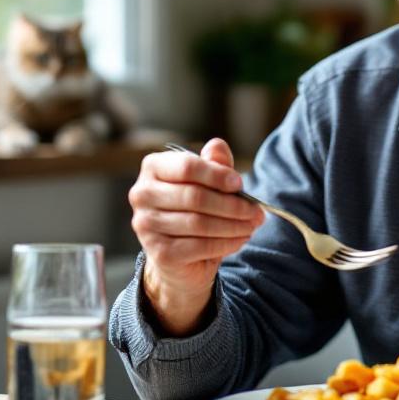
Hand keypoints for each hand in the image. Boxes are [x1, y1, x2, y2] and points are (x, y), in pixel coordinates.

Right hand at [128, 138, 264, 335]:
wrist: (178, 254)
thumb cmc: (194, 208)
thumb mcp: (208, 181)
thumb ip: (214, 163)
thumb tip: (217, 145)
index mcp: (153, 168)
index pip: (187, 167)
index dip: (217, 175)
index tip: (240, 183)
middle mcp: (142, 194)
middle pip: (195, 197)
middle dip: (233, 205)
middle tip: (256, 211)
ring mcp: (146, 225)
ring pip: (200, 223)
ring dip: (234, 225)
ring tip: (252, 225)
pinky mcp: (159, 252)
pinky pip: (200, 246)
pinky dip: (226, 243)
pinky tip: (241, 239)